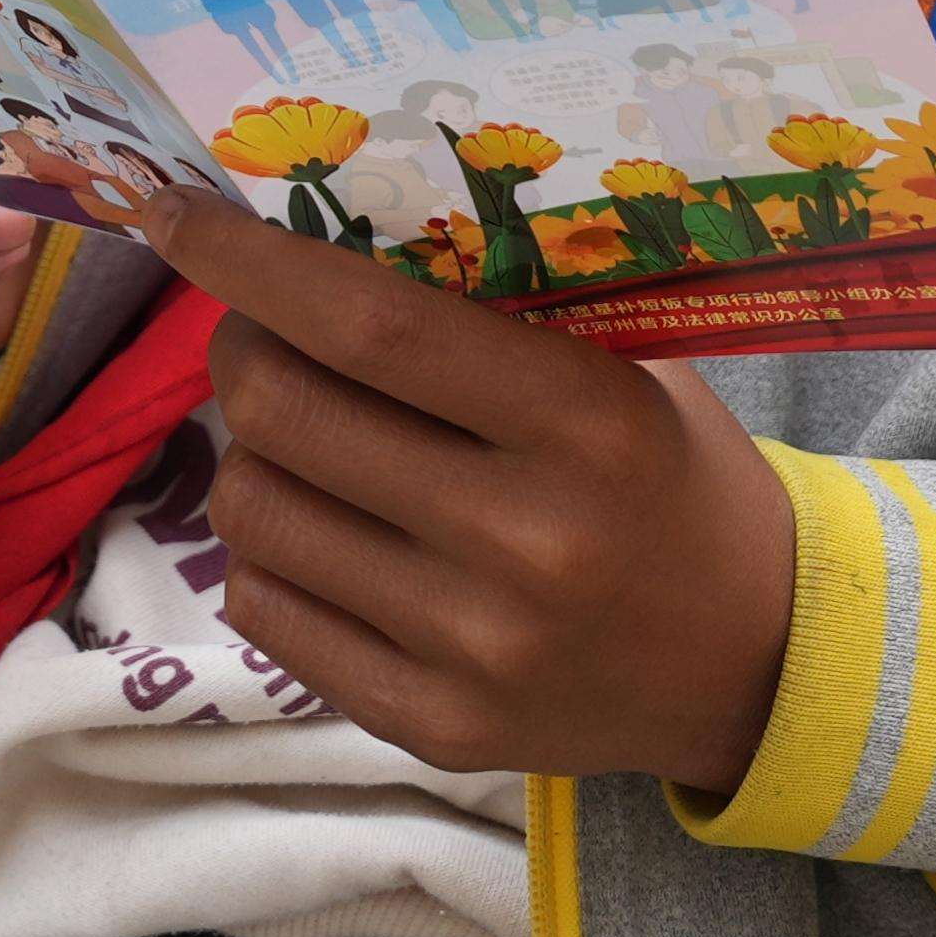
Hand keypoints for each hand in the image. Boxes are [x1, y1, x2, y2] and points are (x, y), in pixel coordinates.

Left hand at [134, 183, 800, 790]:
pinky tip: (320, 528)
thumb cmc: (674, 478)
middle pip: (286, 415)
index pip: (367, 326)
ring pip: (254, 515)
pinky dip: (267, 553)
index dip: (247, 260)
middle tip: (257, 334)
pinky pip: (268, 614)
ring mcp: (472, 649)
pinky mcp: (433, 726)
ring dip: (249, 454)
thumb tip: (318, 233)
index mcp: (584, 422)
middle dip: (239, 349)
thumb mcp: (624, 368)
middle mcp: (525, 541)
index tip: (175, 210)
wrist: (760, 661)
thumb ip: (494, 311)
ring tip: (297, 437)